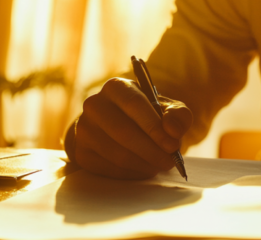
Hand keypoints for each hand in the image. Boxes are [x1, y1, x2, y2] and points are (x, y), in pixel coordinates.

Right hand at [67, 78, 192, 179]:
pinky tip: (145, 169)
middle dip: (151, 150)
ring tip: (160, 165)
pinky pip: (109, 169)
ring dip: (144, 164)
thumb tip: (173, 131)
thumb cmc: (148, 116)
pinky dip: (132, 173)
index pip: (134, 104)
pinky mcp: (81, 152)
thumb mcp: (167, 109)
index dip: (154, 127)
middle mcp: (94, 104)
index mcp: (116, 87)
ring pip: (117, 153)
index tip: (172, 145)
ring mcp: (83, 129)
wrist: (118, 127)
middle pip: (123, 132)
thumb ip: (178, 115)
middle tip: (170, 161)